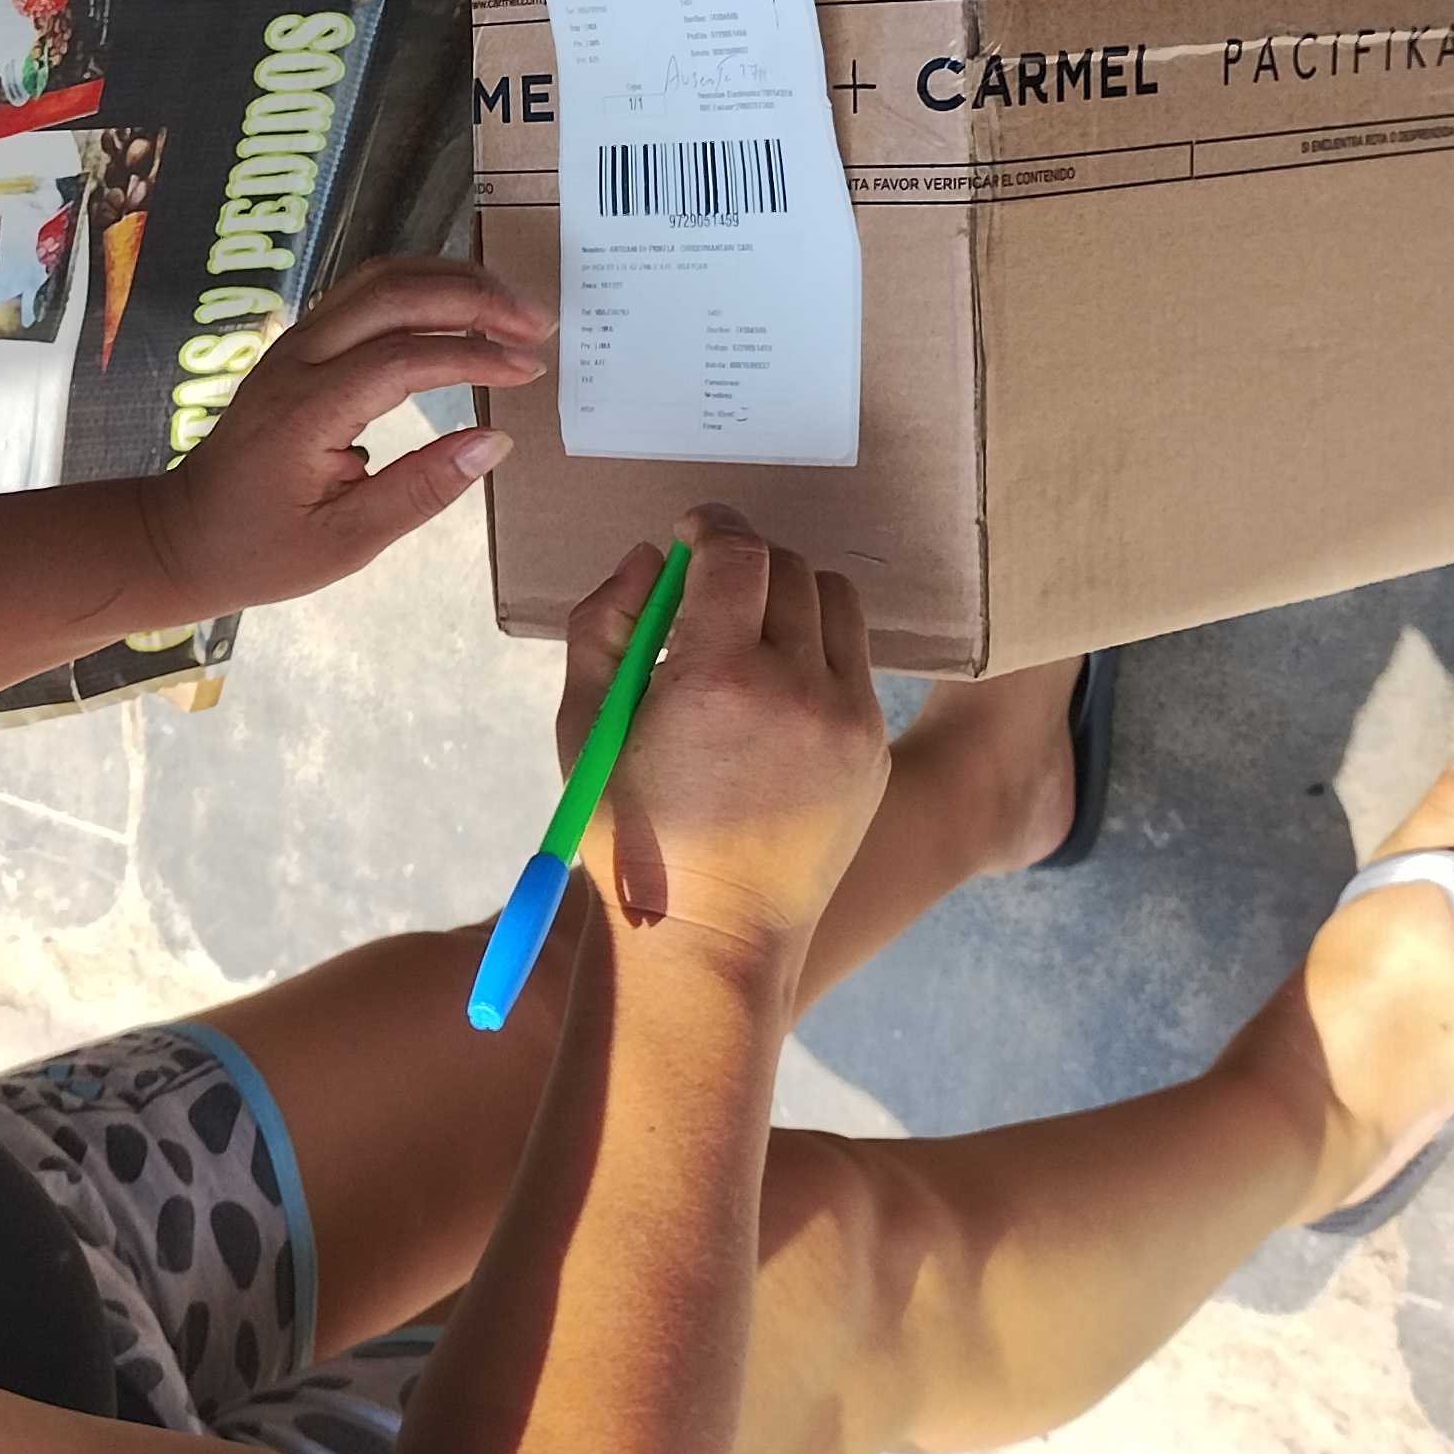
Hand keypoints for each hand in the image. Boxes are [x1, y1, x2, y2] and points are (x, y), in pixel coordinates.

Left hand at [137, 257, 550, 618]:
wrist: (183, 535)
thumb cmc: (261, 549)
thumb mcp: (346, 540)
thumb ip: (422, 490)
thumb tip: (495, 441)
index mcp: (306, 411)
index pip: (403, 358)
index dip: (473, 356)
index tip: (528, 370)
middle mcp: (297, 360)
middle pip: (392, 293)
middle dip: (474, 297)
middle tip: (538, 324)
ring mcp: (293, 343)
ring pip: (377, 279)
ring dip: (450, 281)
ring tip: (512, 310)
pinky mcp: (299, 344)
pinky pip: (364, 293)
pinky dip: (422, 288)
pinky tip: (463, 307)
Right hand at [563, 505, 887, 973]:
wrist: (709, 929)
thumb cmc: (630, 831)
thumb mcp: (582, 724)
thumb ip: (604, 623)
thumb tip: (648, 558)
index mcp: (717, 678)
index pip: (736, 552)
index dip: (712, 525)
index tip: (692, 531)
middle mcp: (795, 689)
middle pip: (788, 568)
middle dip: (745, 563)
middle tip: (708, 592)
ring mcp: (846, 720)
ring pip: (835, 603)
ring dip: (791, 597)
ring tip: (751, 635)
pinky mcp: (871, 748)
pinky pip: (855, 662)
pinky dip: (818, 652)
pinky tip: (777, 692)